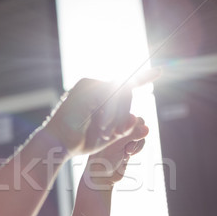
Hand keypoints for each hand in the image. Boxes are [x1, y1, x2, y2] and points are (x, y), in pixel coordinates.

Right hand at [43, 68, 159, 156]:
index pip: (124, 84)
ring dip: (117, 117)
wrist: (57, 144)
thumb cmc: (79, 142)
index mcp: (97, 93)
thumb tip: (144, 125)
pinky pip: (111, 96)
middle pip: (126, 91)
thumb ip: (125, 128)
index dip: (143, 77)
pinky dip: (109, 115)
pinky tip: (100, 127)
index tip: (159, 71)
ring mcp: (89, 83)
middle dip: (125, 114)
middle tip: (115, 134)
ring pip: (120, 94)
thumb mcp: (108, 135)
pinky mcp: (87, 87)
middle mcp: (93, 84)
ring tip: (104, 133)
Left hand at [82, 114, 148, 188]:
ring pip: (141, 131)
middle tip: (126, 147)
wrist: (103, 177)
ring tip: (125, 153)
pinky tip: (127, 155)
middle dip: (134, 135)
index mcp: (107, 122)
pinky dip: (137, 148)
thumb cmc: (103, 160)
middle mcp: (115, 126)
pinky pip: (141, 140)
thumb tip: (147, 129)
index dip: (129, 125)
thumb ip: (131, 134)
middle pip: (136, 122)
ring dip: (136, 143)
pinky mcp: (129, 143)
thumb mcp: (117, 144)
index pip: (126, 114)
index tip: (123, 138)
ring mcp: (122, 135)